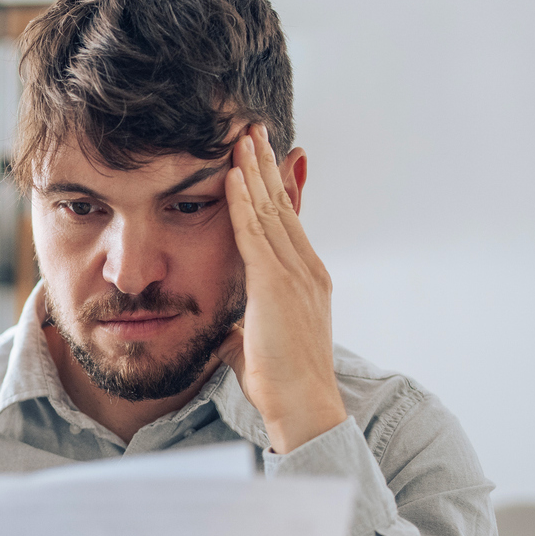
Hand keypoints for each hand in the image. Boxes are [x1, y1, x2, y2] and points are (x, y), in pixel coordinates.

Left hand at [217, 123, 346, 453]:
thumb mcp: (258, 341)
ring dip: (253, 169)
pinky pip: (256, 233)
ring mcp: (296, 274)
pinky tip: (232, 174)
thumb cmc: (280, 383)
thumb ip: (246, 325)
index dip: (271, 186)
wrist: (304, 407)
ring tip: (241, 135)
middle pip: (282, 204)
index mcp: (306, 278)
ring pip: (270, 209)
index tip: (258, 157)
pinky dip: (243, 201)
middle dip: (265, 164)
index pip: (286, 220)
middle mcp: (307, 268)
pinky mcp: (278, 286)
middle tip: (252, 128)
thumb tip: (228, 328)